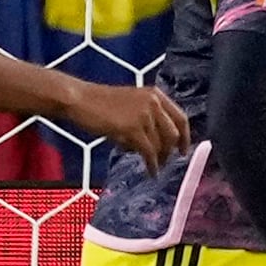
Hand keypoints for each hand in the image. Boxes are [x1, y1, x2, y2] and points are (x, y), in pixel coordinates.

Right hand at [69, 81, 190, 167]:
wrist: (79, 99)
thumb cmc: (99, 103)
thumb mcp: (131, 102)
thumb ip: (148, 116)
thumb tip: (158, 142)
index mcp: (155, 94)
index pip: (180, 117)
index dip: (185, 136)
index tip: (184, 149)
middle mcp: (153, 103)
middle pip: (174, 133)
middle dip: (172, 150)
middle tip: (167, 160)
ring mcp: (144, 115)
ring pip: (160, 144)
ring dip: (159, 158)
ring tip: (154, 166)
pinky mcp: (132, 128)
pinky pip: (148, 151)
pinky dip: (152, 164)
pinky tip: (151, 171)